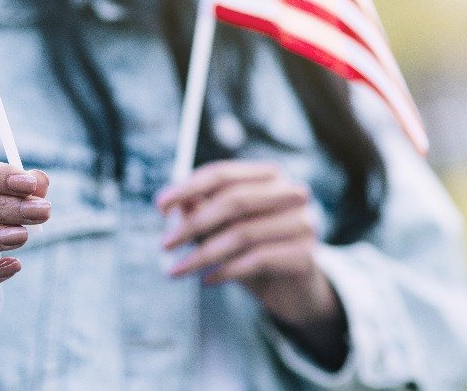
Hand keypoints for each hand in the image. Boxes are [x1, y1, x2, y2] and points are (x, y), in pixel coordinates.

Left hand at [156, 161, 344, 353]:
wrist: (295, 291)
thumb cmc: (255, 253)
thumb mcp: (224, 230)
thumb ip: (204, 212)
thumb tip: (178, 204)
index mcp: (269, 177)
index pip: (223, 174)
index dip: (188, 187)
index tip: (160, 206)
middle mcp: (290, 193)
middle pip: (234, 201)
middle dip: (193, 224)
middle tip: (165, 244)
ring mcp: (303, 223)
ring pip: (243, 234)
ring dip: (203, 254)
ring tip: (177, 270)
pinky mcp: (306, 255)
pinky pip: (257, 260)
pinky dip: (227, 271)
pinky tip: (208, 280)